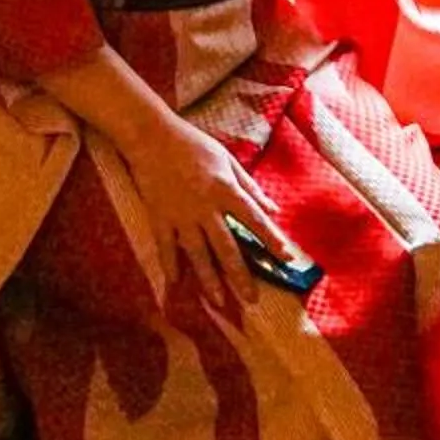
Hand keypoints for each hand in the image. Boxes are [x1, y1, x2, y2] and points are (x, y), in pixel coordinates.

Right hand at [116, 112, 299, 314]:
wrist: (152, 137)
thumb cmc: (194, 145)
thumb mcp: (228, 159)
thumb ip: (250, 186)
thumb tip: (273, 209)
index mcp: (226, 190)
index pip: (255, 220)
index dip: (271, 240)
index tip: (286, 258)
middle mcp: (206, 207)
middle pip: (227, 247)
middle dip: (240, 275)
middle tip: (252, 299)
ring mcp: (181, 215)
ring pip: (198, 254)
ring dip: (209, 280)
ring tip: (219, 302)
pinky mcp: (160, 218)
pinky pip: (166, 248)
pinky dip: (170, 266)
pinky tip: (176, 285)